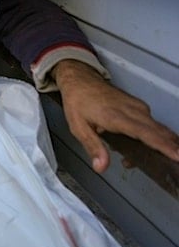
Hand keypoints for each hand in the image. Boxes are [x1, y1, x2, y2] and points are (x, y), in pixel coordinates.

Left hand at [54, 59, 178, 172]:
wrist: (81, 80)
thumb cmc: (78, 102)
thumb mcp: (78, 127)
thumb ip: (93, 147)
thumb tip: (101, 167)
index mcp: (117, 117)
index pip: (146, 134)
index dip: (164, 146)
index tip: (177, 155)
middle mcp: (132, 111)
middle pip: (159, 131)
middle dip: (171, 148)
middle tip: (175, 164)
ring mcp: (138, 107)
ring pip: (159, 128)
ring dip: (163, 144)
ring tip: (161, 160)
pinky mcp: (140, 106)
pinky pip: (153, 123)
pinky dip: (157, 136)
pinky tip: (152, 148)